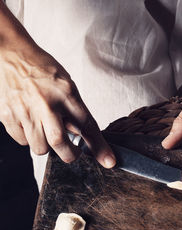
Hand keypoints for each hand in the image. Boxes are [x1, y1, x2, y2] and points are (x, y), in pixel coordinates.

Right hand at [0, 46, 115, 167]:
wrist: (9, 53)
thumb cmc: (41, 68)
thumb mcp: (66, 84)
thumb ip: (74, 109)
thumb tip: (79, 134)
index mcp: (66, 93)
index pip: (87, 126)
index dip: (99, 147)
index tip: (109, 161)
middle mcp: (45, 103)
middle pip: (60, 143)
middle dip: (70, 155)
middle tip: (73, 153)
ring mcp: (24, 111)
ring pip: (40, 147)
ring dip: (47, 145)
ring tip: (47, 131)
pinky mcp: (7, 115)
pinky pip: (21, 141)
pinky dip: (28, 138)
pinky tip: (31, 124)